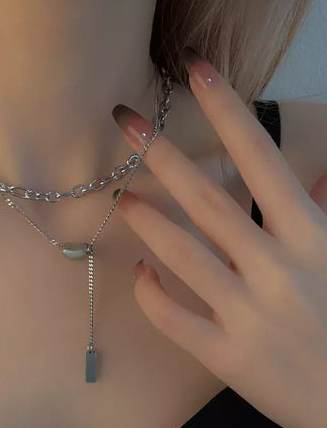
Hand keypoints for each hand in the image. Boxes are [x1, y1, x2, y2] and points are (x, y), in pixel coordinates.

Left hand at [112, 51, 326, 427]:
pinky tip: (138, 275)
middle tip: (126, 122)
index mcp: (310, 237)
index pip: (261, 160)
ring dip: (148, 220)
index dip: (228, 112)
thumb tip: (310, 178)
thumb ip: (325, 213)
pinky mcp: (227, 356)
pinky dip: (151, 295)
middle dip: (164, 155)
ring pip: (184, 256)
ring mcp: (248, 314)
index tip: (196, 71)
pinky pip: (174, 320)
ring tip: (121, 196)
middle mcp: (276, 268)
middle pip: (209, 199)